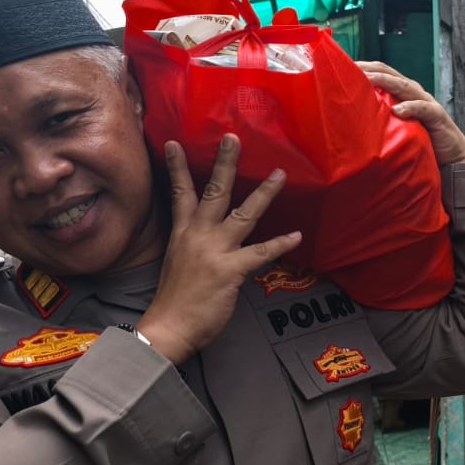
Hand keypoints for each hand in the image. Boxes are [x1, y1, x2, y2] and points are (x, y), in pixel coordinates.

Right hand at [137, 135, 300, 364]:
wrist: (168, 327)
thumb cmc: (174, 299)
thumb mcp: (176, 262)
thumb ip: (191, 243)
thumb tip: (205, 235)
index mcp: (182, 233)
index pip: (179, 193)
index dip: (177, 168)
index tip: (173, 143)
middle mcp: (198, 236)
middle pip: (214, 192)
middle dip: (225, 163)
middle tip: (233, 137)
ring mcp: (215, 251)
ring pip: (243, 214)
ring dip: (263, 194)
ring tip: (279, 175)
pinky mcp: (231, 270)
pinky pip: (260, 252)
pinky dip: (280, 243)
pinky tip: (296, 235)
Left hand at [358, 61, 464, 167]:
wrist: (453, 159)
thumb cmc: (422, 143)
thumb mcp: (398, 129)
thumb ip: (382, 121)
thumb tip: (352, 122)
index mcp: (404, 94)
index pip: (383, 74)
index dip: (365, 68)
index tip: (343, 65)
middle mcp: (414, 93)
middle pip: (391, 74)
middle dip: (371, 69)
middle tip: (351, 67)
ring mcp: (426, 103)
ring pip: (404, 86)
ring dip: (385, 81)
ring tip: (367, 79)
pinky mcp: (437, 117)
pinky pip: (423, 109)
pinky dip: (410, 107)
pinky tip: (398, 110)